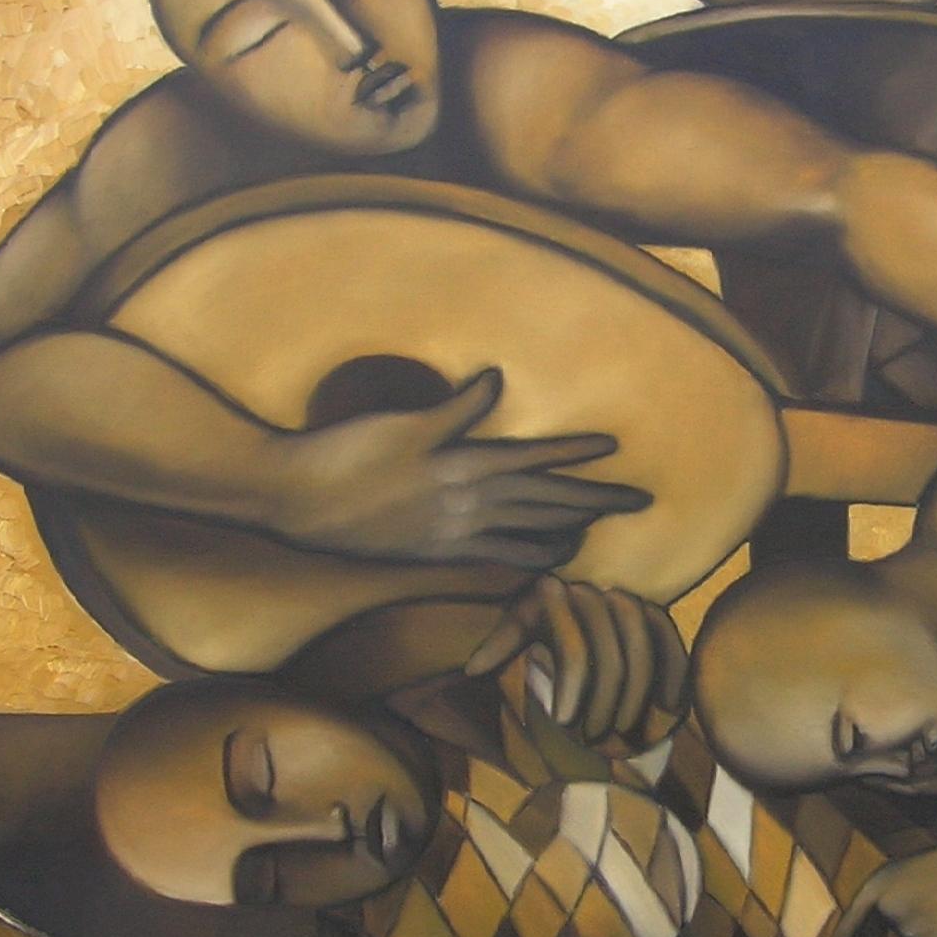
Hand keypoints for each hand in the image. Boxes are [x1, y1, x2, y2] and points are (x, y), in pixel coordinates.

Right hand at [272, 369, 647, 566]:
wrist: (296, 502)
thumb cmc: (344, 453)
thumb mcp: (402, 423)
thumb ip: (456, 408)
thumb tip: (495, 377)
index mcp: (462, 464)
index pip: (535, 457)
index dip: (576, 453)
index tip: (614, 449)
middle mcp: (468, 502)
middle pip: (546, 499)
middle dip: (595, 498)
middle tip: (639, 499)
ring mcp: (455, 531)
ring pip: (528, 530)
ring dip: (569, 527)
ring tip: (600, 525)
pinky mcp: (437, 553)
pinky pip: (497, 559)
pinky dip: (530, 556)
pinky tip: (549, 557)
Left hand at [465, 573, 686, 745]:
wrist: (583, 593)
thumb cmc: (539, 621)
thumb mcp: (519, 625)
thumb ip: (503, 642)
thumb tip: (473, 667)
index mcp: (560, 594)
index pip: (574, 653)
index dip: (571, 690)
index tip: (563, 723)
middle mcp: (598, 592)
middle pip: (612, 662)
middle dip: (605, 706)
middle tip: (595, 740)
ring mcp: (631, 602)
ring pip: (643, 657)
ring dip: (635, 701)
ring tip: (624, 735)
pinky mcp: (658, 614)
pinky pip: (672, 647)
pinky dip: (673, 679)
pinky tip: (670, 711)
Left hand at [834, 844, 936, 936]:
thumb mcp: (918, 867)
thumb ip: (900, 892)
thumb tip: (895, 921)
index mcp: (882, 881)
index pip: (857, 912)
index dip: (846, 928)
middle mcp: (888, 906)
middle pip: (890, 923)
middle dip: (906, 914)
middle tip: (935, 895)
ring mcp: (907, 928)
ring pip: (911, 934)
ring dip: (924, 924)